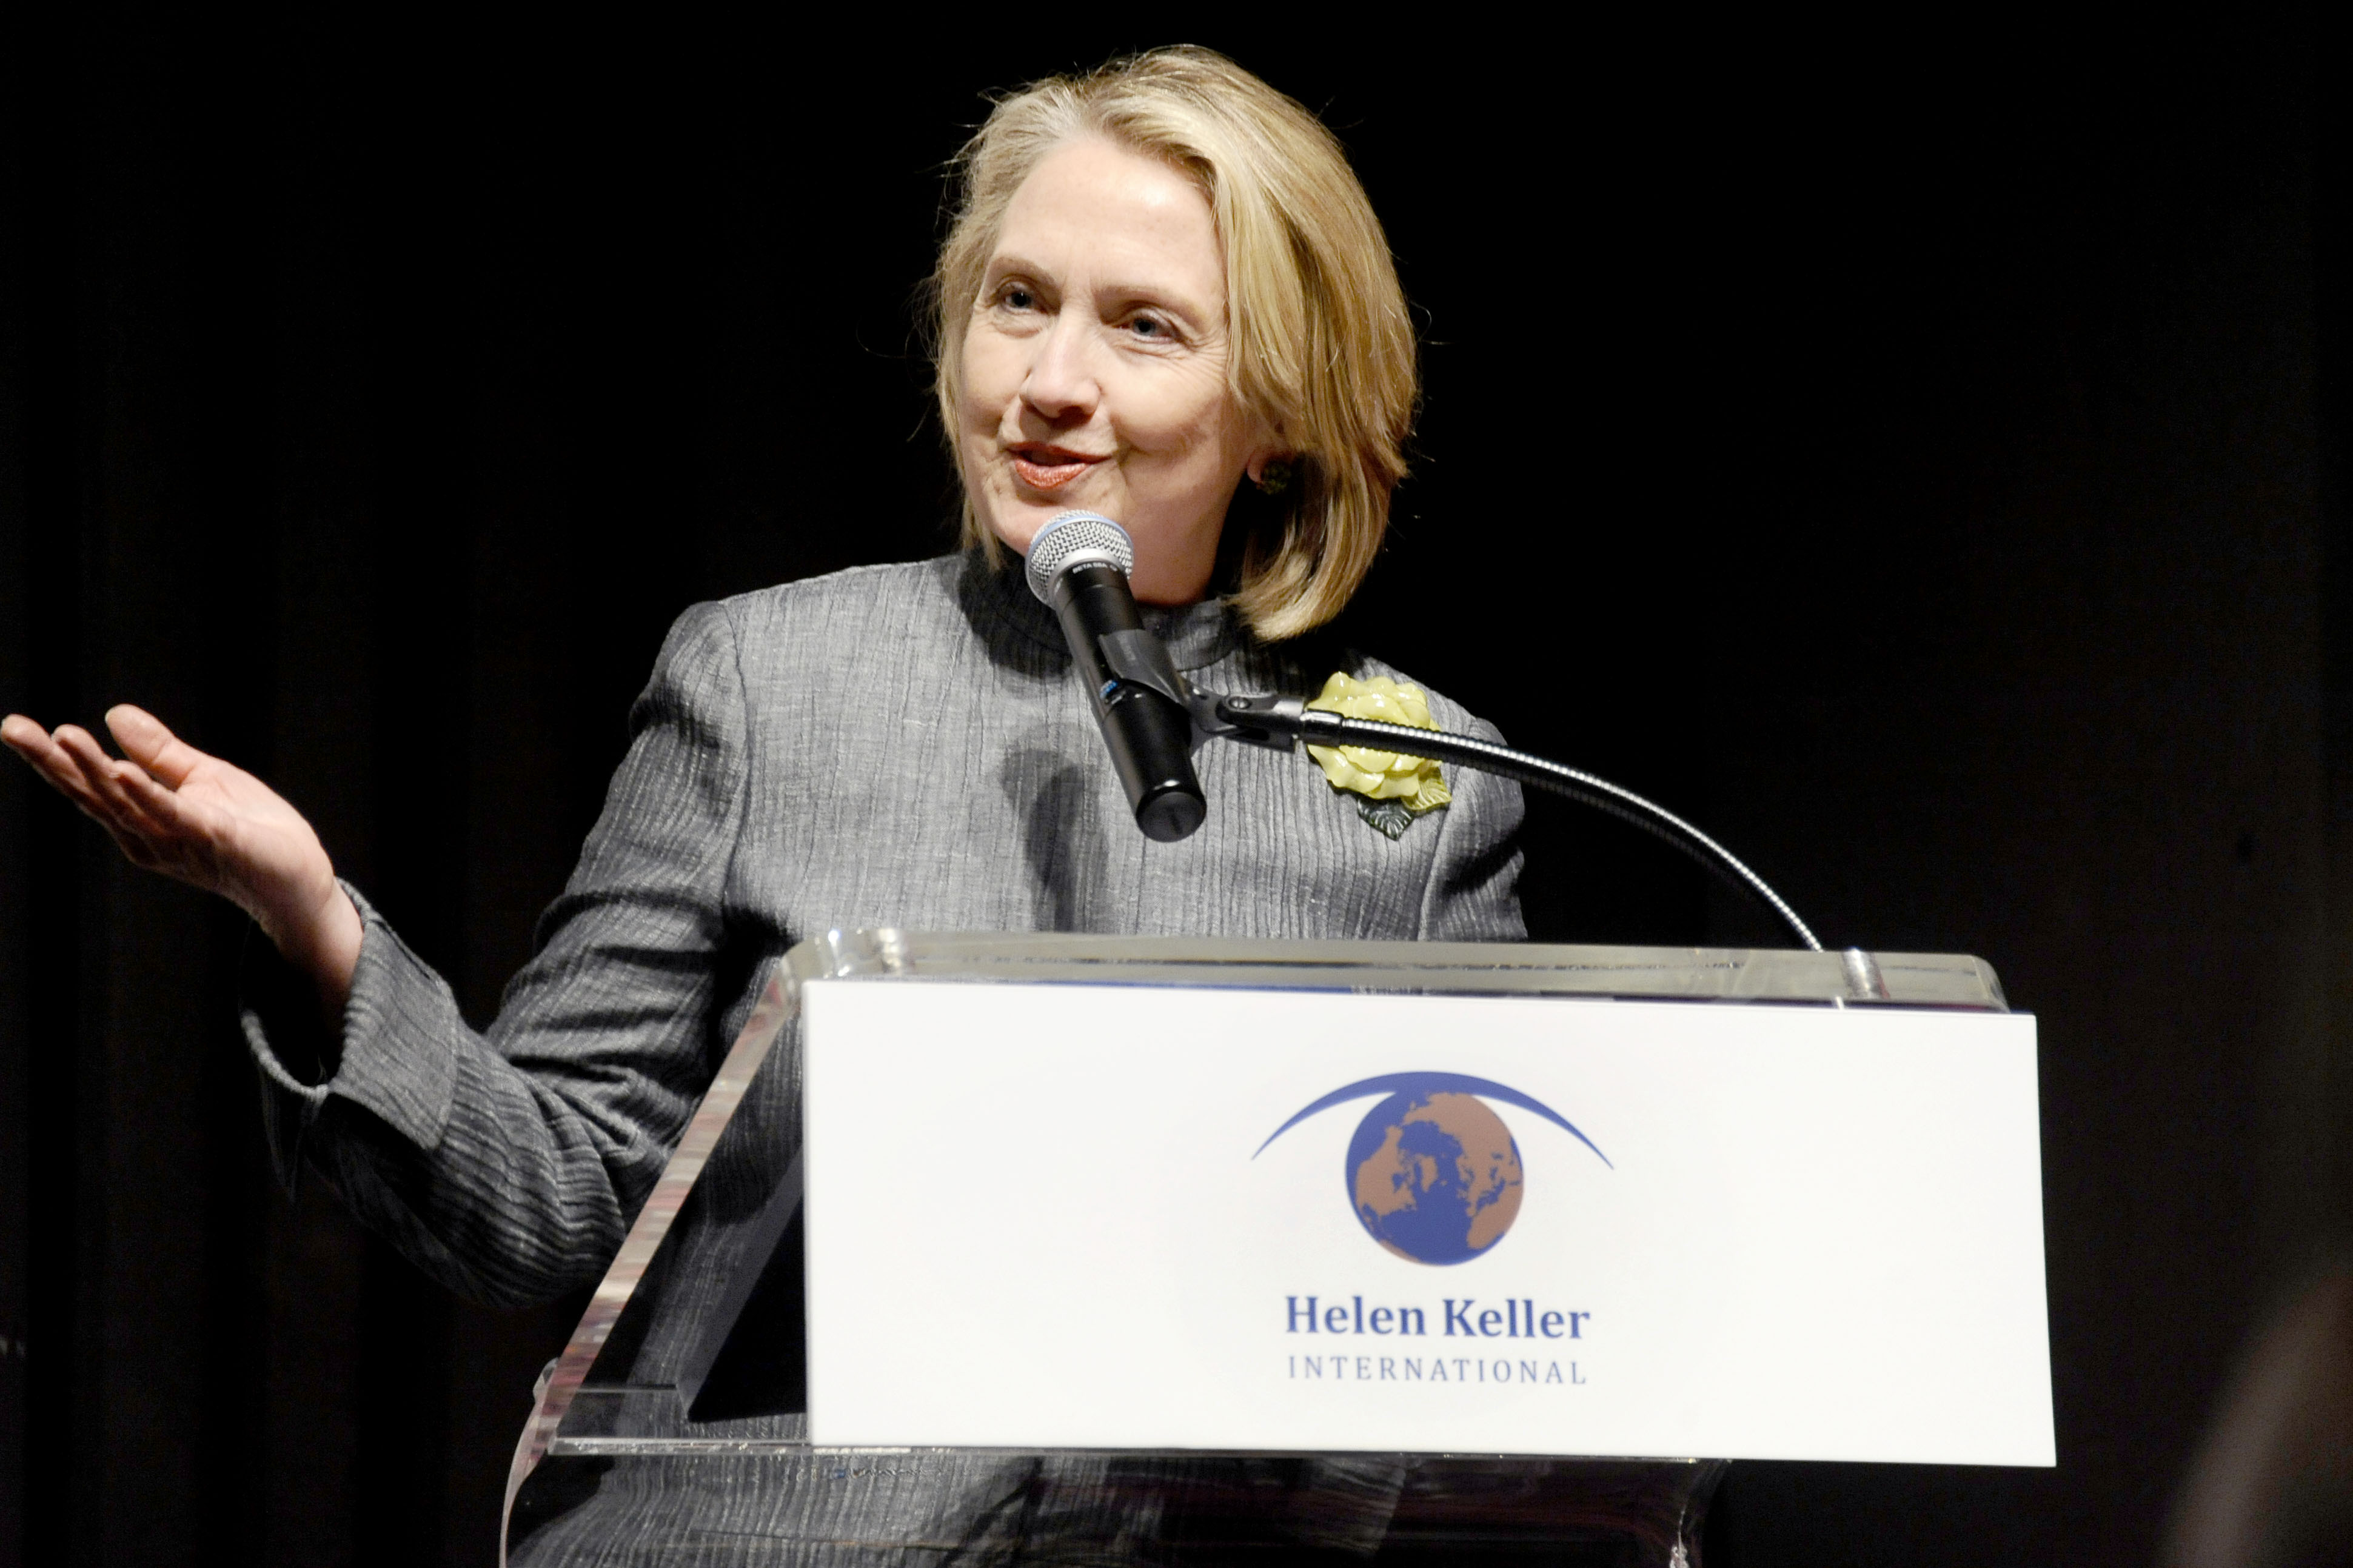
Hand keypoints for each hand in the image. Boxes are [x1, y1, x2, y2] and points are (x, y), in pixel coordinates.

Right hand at [1, 705, 360, 1012]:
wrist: (298, 877)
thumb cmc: (251, 829)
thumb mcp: (201, 778)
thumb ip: (159, 753)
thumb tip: (114, 714)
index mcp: (142, 819)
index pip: (90, 784)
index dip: (52, 757)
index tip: (14, 727)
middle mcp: (148, 836)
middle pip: (93, 794)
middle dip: (53, 762)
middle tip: (13, 729)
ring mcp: (177, 842)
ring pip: (125, 803)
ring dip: (94, 770)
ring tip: (64, 738)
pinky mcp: (214, 840)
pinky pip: (173, 816)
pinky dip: (147, 795)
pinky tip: (122, 772)